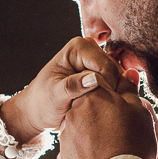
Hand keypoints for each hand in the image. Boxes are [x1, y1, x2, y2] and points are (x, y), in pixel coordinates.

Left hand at [0, 38, 124, 142]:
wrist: (38, 110)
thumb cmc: (42, 103)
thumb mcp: (54, 97)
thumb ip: (72, 87)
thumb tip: (94, 79)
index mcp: (78, 48)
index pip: (106, 66)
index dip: (107, 87)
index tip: (98, 105)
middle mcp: (90, 49)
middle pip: (116, 71)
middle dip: (110, 91)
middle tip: (98, 109)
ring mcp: (97, 60)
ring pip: (119, 79)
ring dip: (112, 95)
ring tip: (98, 109)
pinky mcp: (101, 72)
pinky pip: (117, 84)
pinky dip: (112, 96)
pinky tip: (101, 107)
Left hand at [58, 74, 157, 158]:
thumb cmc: (132, 143)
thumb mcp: (138, 110)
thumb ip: (128, 89)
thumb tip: (127, 72)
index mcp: (92, 94)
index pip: (102, 79)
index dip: (115, 87)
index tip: (124, 98)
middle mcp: (75, 110)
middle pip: (90, 101)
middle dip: (104, 107)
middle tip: (121, 121)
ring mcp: (68, 131)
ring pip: (84, 122)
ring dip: (96, 126)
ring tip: (113, 140)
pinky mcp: (65, 151)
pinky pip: (78, 141)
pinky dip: (89, 143)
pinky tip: (102, 152)